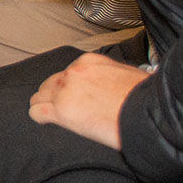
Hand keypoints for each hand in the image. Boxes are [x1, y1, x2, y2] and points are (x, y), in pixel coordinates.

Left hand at [28, 53, 148, 149]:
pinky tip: (46, 121)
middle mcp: (73, 73)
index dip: (70, 86)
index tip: (76, 95)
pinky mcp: (60, 111)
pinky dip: (39, 117)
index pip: (68, 71)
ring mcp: (64, 92)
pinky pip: (36, 112)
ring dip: (44, 104)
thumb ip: (107, 74)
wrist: (146, 113)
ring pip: (40, 96)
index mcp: (89, 61)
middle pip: (51, 83)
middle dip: (55, 94)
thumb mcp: (125, 74)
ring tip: (52, 114)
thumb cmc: (142, 97)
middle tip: (65, 106)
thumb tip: (108, 82)